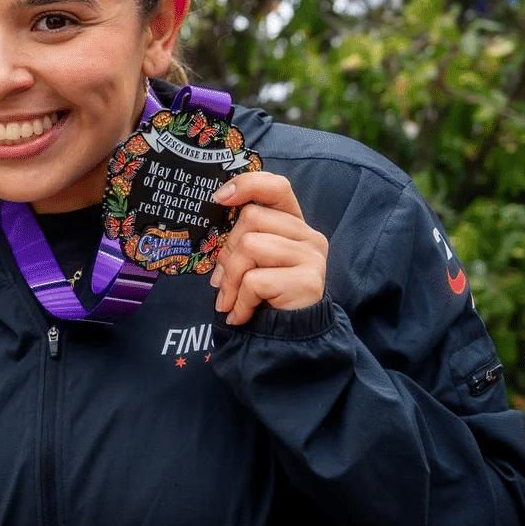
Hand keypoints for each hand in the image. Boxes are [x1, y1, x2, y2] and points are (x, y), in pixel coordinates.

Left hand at [208, 171, 327, 325]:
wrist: (287, 340)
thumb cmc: (264, 297)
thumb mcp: (250, 263)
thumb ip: (240, 241)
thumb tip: (212, 237)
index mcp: (293, 224)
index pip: (276, 187)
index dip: (248, 185)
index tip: (220, 198)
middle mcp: (308, 236)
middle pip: (252, 218)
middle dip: (227, 252)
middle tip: (221, 281)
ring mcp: (312, 257)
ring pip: (250, 246)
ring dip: (231, 280)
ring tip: (231, 301)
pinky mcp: (308, 281)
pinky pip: (255, 280)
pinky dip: (240, 301)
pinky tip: (241, 314)